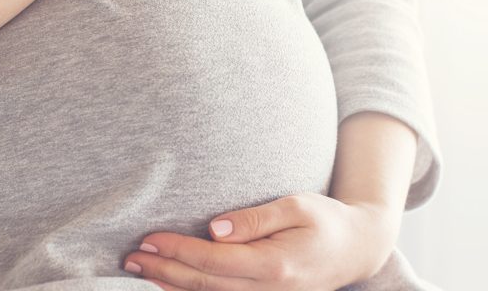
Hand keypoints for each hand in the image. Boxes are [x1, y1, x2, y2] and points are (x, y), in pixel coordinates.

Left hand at [122, 193, 402, 290]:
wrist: (357, 249)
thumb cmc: (326, 219)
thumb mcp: (297, 205)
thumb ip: (256, 218)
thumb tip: (215, 228)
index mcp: (274, 264)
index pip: (213, 260)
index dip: (177, 250)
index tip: (148, 238)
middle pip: (204, 285)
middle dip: (163, 270)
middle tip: (130, 256)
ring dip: (172, 286)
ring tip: (141, 269)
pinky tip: (171, 285)